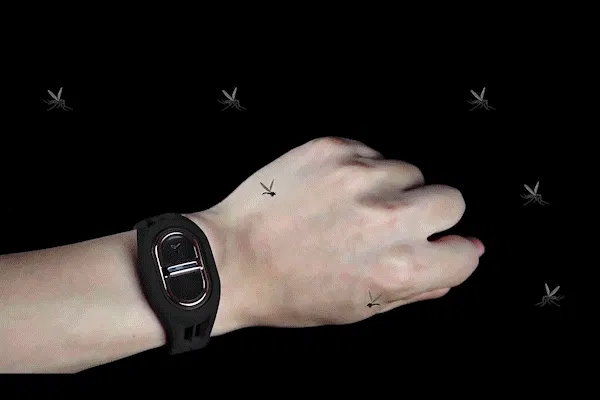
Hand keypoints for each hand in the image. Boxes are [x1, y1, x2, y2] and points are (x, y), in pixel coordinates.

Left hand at [193, 137, 483, 329]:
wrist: (231, 259)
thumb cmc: (293, 292)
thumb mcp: (362, 308)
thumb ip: (423, 284)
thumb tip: (467, 250)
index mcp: (398, 269)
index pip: (464, 253)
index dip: (449, 253)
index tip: (432, 250)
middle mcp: (386, 219)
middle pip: (451, 200)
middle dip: (431, 215)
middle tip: (392, 225)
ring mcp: (359, 178)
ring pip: (410, 172)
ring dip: (391, 190)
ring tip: (349, 209)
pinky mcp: (333, 150)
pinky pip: (372, 153)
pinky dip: (361, 171)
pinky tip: (330, 191)